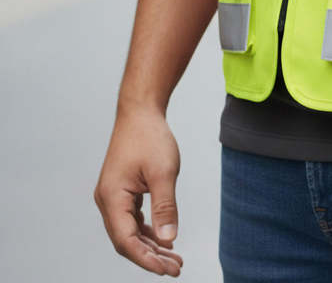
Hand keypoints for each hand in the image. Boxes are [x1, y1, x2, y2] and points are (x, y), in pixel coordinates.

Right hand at [94, 106, 182, 275]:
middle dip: (151, 257)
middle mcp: (107, 201)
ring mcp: (113, 196)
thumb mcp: (163, 172)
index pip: (126, 241)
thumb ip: (165, 207)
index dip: (146, 259)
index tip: (166, 270)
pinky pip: (132, 219)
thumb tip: (169, 240)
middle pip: (127, 240)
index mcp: (112, 198)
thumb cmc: (150, 137)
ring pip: (130, 232)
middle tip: (176, 269)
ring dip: (151, 246)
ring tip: (174, 260)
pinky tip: (164, 240)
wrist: (140, 112)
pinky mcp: (121, 191)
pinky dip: (148, 231)